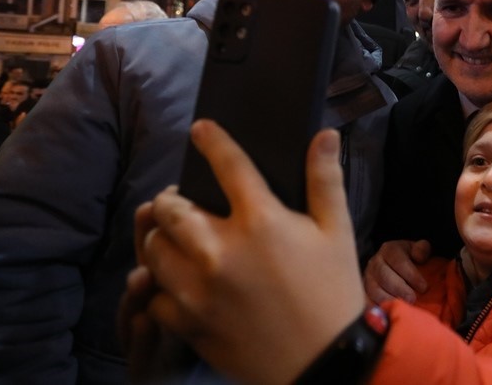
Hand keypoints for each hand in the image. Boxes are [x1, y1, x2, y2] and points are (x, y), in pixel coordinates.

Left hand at [137, 120, 365, 384]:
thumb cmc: (333, 292)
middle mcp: (221, 250)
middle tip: (181, 199)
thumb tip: (324, 134)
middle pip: (171, 208)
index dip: (212, 141)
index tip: (201, 129)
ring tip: (174, 236)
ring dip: (160, 236)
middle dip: (172, 198)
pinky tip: (176, 280)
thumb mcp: (337, 231)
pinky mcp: (187, 322)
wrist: (323, 363)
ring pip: (154, 248)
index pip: (228, 165)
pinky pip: (154, 294)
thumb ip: (325, 179)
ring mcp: (198, 289)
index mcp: (261, 221)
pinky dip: (160, 283)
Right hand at [364, 239, 431, 303]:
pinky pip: (366, 302)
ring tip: (402, 307)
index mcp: (389, 250)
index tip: (424, 287)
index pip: (399, 261)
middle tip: (413, 299)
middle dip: (400, 289)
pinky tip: (388, 315)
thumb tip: (419, 257)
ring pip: (374, 291)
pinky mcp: (363, 293)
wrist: (394, 266)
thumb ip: (422, 249)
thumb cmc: (410, 259)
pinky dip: (376, 309)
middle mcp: (375, 263)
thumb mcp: (418, 249)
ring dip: (389, 300)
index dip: (411, 275)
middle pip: (384, 276)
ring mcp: (367, 278)